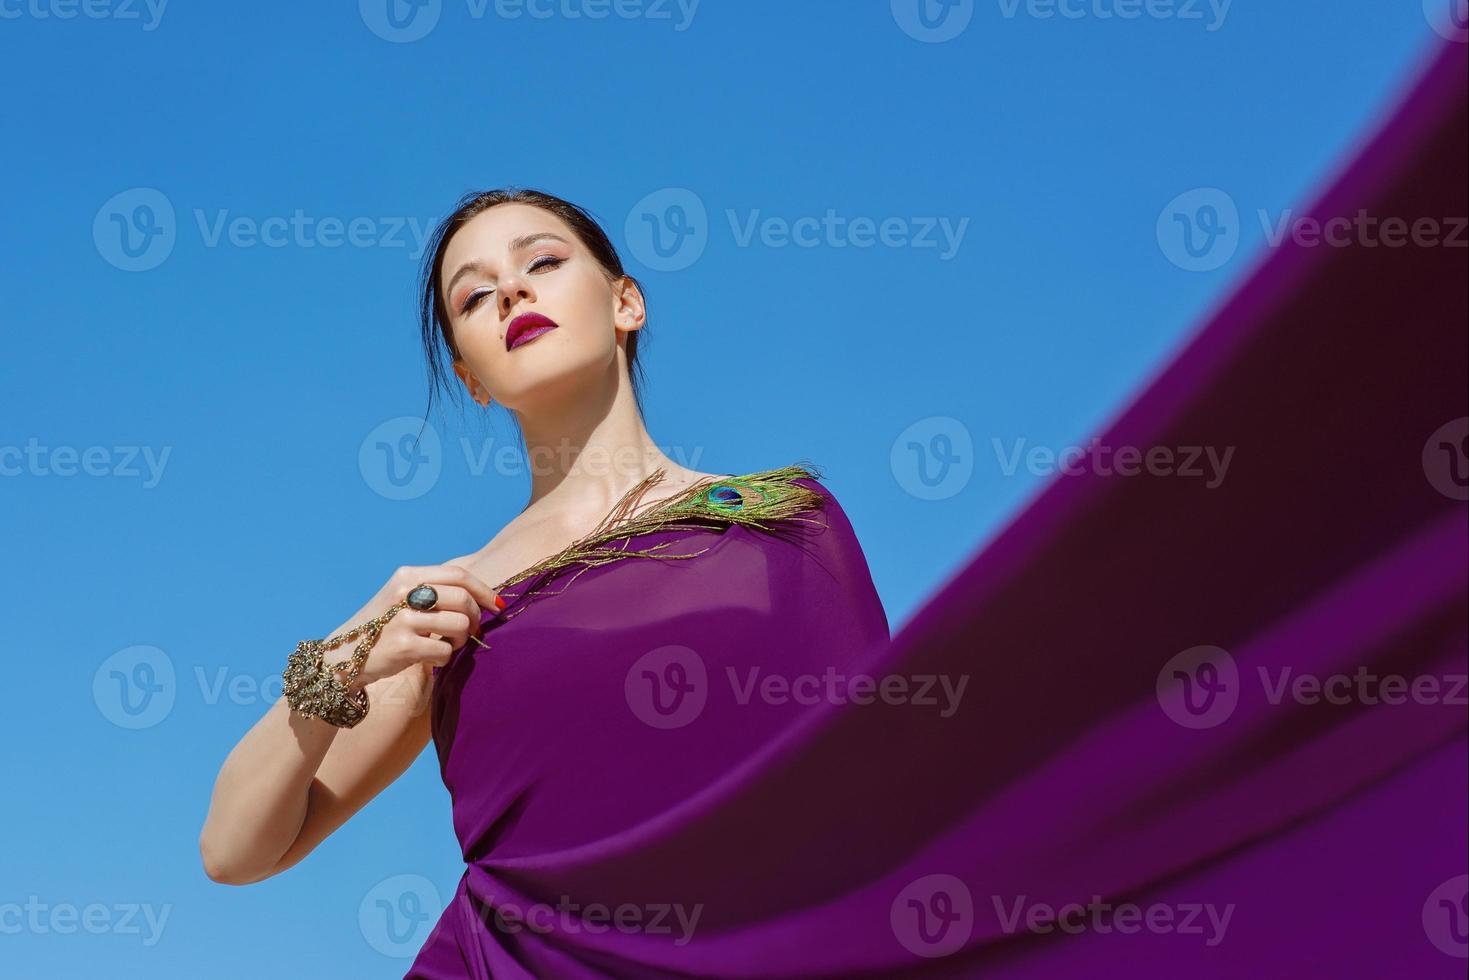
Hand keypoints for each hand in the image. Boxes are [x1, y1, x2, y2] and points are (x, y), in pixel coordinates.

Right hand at [328, 564, 503, 691]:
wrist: (344, 656)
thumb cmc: (384, 626)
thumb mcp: (402, 597)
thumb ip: (435, 591)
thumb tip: (483, 597)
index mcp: (407, 575)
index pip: (458, 575)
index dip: (484, 590)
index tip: (497, 605)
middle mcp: (403, 593)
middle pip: (463, 599)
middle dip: (475, 617)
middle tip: (471, 630)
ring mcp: (402, 619)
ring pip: (459, 625)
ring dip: (461, 639)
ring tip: (449, 644)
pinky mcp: (402, 646)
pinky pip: (445, 652)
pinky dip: (446, 658)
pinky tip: (433, 658)